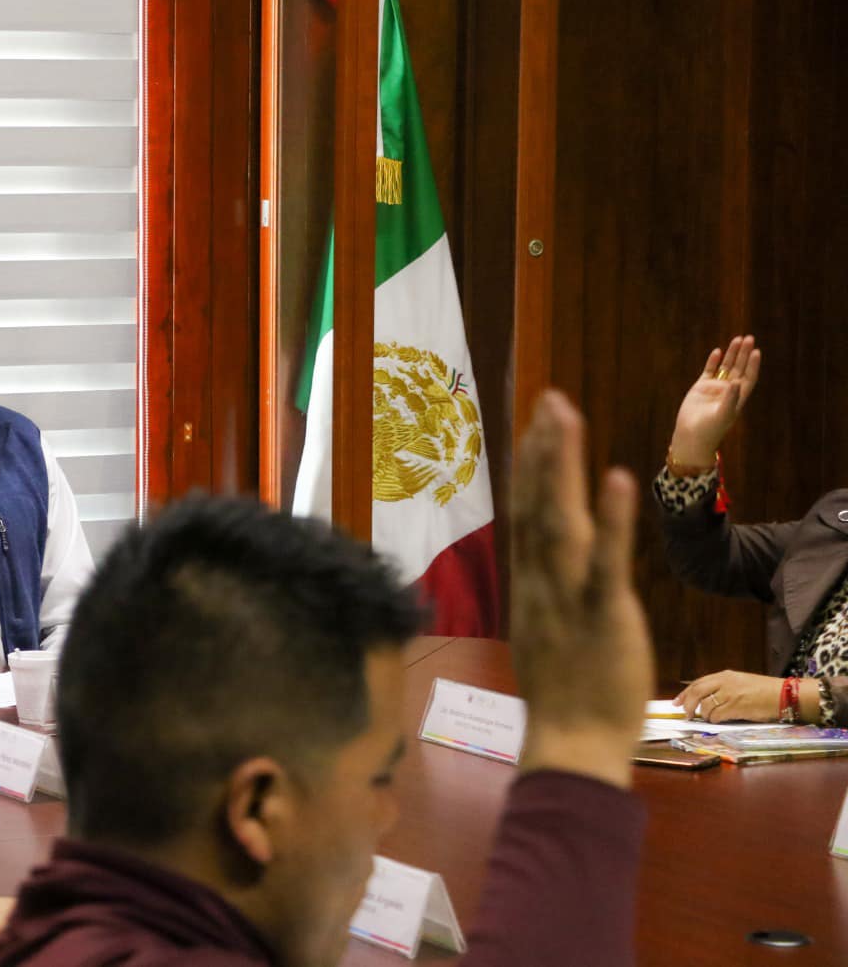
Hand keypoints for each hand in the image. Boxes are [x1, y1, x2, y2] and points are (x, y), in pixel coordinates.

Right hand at [512, 390, 653, 788]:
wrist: (570, 743)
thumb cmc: (564, 695)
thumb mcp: (543, 633)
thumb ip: (543, 593)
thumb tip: (541, 567)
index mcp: (529, 585)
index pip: (526, 514)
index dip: (530, 468)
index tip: (536, 426)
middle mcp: (540, 581)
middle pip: (537, 503)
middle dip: (542, 449)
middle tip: (550, 400)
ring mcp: (568, 595)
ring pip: (561, 518)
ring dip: (563, 464)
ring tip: (566, 417)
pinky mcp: (603, 613)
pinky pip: (605, 560)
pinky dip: (612, 518)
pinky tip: (616, 477)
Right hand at [668, 335, 759, 467]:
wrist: (691, 436)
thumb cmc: (710, 429)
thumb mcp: (723, 414)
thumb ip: (730, 398)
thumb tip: (736, 382)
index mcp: (737, 397)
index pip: (749, 377)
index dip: (753, 365)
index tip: (756, 352)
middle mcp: (728, 391)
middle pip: (739, 368)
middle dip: (744, 354)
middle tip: (749, 338)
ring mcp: (714, 388)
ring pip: (725, 367)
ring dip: (731, 354)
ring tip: (737, 339)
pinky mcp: (700, 388)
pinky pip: (708, 371)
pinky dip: (713, 361)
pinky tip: (717, 352)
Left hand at [675, 670, 783, 722]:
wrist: (785, 695)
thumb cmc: (765, 691)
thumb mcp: (741, 682)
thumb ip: (723, 687)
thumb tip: (704, 699)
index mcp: (725, 675)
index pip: (697, 683)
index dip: (685, 694)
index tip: (677, 702)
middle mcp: (725, 683)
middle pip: (696, 692)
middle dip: (687, 704)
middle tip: (686, 714)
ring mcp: (730, 694)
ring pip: (705, 706)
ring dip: (704, 715)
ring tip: (708, 718)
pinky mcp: (736, 707)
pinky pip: (716, 715)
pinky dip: (714, 720)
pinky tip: (719, 720)